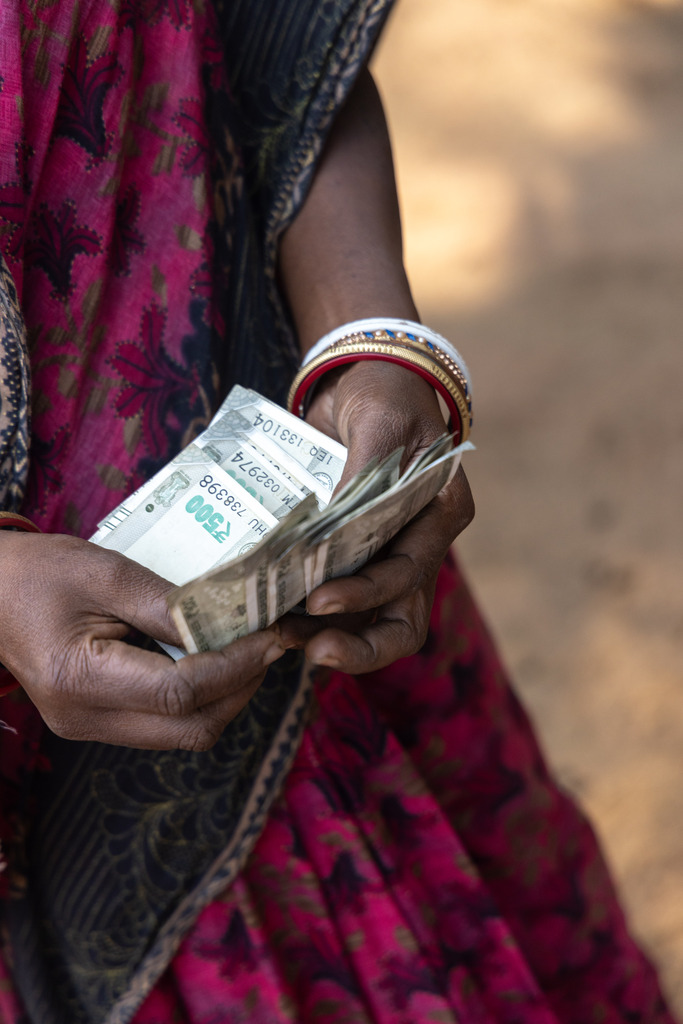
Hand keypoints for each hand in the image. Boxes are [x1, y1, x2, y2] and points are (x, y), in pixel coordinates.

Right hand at [0, 533, 284, 748]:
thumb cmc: (37, 573)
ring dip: (226, 696)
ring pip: (183, 734)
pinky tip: (213, 660)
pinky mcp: (98, 724)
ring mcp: (89, 728)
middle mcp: (84, 718)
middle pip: (190, 728)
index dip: (237, 665)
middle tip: (271, 642)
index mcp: (79, 679)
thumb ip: (168, 604)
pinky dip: (199, 698)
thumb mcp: (106, 573)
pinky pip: (165, 725)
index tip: (273, 634)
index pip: (181, 693)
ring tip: (248, 648)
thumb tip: (234, 625)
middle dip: (242, 686)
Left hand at [280, 361, 473, 671]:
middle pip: (403, 620)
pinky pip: (341, 602)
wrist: (364, 378)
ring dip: (329, 637)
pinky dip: (312, 618)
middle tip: (311, 649)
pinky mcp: (356, 556)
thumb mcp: (378, 421)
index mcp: (440, 514)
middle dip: (359, 644)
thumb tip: (329, 531)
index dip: (367, 593)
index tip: (319, 600)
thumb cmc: (382, 393)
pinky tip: (276, 619)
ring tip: (281, 635)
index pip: (411, 573)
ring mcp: (388, 555)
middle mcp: (420, 544)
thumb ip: (361, 475)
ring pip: (372, 623)